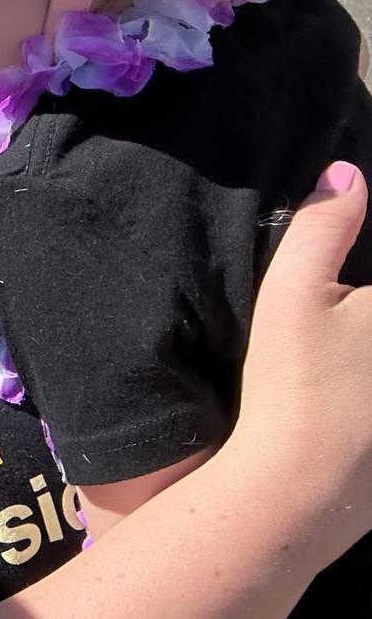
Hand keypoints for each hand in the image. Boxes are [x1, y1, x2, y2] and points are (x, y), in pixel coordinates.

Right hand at [223, 163, 371, 560]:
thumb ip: (323, 225)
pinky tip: (345, 377)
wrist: (302, 484)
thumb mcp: (292, 291)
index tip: (343, 283)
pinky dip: (363, 373)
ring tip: (340, 338)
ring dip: (359, 332)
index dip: (363, 241)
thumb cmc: (296, 381)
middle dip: (364, 293)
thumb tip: (348, 171)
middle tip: (337, 302)